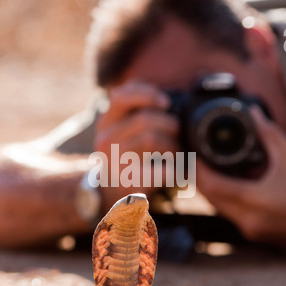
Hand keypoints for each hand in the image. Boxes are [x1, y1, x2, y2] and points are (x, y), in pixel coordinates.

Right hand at [94, 81, 179, 211]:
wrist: (111, 191)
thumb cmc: (125, 155)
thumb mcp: (122, 130)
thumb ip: (136, 112)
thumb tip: (167, 100)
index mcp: (106, 122)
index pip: (121, 96)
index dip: (147, 94)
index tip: (166, 102)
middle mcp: (106, 139)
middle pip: (144, 119)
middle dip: (169, 123)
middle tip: (178, 133)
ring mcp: (115, 161)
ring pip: (151, 139)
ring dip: (173, 144)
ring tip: (178, 152)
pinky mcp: (128, 181)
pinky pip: (158, 171)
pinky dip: (172, 170)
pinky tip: (176, 172)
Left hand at [196, 107, 285, 243]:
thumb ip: (269, 134)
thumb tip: (254, 112)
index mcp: (254, 200)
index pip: (212, 186)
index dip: (199, 170)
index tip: (195, 154)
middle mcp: (248, 219)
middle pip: (210, 198)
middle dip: (201, 179)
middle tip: (197, 159)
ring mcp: (250, 229)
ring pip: (218, 208)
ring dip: (211, 190)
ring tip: (209, 169)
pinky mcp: (254, 233)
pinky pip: (230, 214)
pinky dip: (224, 199)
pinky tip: (229, 185)